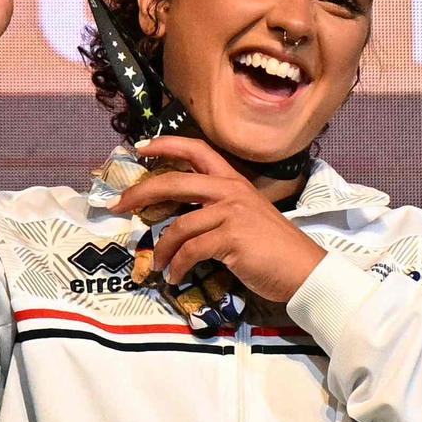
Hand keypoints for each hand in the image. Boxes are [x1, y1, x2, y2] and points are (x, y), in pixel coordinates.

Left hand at [108, 135, 327, 306]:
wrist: (303, 270)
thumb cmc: (275, 249)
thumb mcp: (247, 218)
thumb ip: (218, 211)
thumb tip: (183, 220)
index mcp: (234, 182)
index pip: (197, 150)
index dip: (167, 145)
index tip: (141, 148)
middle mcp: (231, 191)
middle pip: (175, 181)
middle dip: (140, 193)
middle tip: (117, 205)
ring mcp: (231, 213)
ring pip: (180, 224)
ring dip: (162, 248)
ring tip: (158, 264)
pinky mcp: (231, 238)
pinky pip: (191, 251)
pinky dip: (178, 266)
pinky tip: (176, 277)